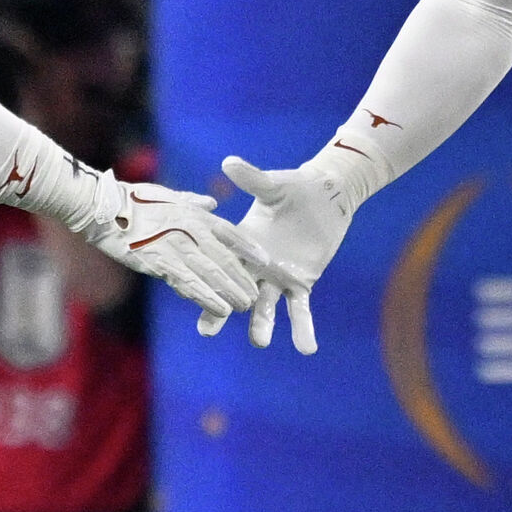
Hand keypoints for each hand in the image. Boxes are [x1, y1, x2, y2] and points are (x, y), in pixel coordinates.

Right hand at [84, 181, 261, 321]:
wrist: (102, 207)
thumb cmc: (132, 199)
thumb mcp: (168, 194)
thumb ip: (193, 202)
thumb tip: (212, 203)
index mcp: (194, 214)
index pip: (230, 231)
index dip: (249, 248)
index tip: (266, 261)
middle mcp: (190, 230)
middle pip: (225, 258)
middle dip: (242, 278)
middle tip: (255, 296)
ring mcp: (176, 247)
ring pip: (211, 273)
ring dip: (230, 292)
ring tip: (244, 307)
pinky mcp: (160, 263)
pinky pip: (189, 284)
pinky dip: (206, 298)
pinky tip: (220, 310)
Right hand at [198, 152, 361, 352]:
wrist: (325, 198)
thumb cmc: (295, 187)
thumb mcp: (274, 185)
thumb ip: (253, 179)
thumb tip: (230, 161)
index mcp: (242, 243)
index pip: (219, 262)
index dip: (204, 276)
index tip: (187, 290)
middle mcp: (255, 266)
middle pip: (233, 291)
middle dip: (219, 310)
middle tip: (206, 330)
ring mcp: (277, 279)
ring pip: (265, 307)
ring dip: (262, 325)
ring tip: (259, 342)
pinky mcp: (301, 284)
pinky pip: (300, 311)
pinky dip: (303, 329)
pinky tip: (306, 350)